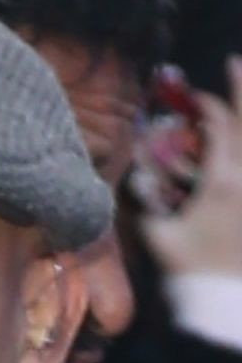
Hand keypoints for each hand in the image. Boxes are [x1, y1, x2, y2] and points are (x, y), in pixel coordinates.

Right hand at [141, 56, 241, 279]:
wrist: (223, 300)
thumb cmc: (190, 271)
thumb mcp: (160, 237)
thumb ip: (145, 205)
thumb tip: (133, 178)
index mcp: (221, 182)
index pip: (217, 129)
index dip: (205, 107)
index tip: (195, 98)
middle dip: (241, 91)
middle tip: (235, 62)